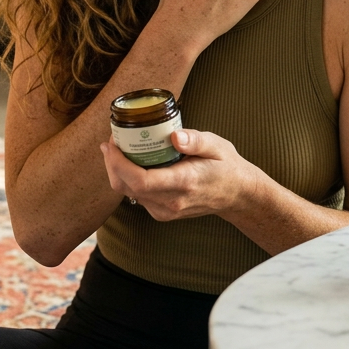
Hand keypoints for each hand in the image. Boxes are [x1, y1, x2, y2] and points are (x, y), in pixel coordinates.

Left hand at [100, 129, 256, 221]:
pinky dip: (127, 179)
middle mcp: (172, 202)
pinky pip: (136, 196)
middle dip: (112, 163)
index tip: (113, 142)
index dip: (119, 162)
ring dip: (117, 171)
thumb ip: (196, 140)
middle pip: (127, 187)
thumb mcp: (217, 145)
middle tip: (111, 141)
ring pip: (128, 193)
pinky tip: (130, 162)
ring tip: (118, 147)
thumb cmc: (226, 166)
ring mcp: (166, 211)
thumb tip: (175, 136)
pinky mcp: (162, 212)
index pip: (141, 180)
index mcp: (184, 183)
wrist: (236, 194)